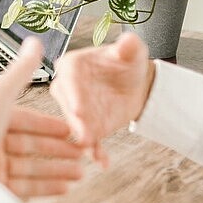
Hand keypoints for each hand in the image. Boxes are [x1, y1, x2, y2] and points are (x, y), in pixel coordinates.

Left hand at [0, 37, 85, 197]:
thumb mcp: (1, 94)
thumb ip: (21, 71)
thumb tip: (34, 42)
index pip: (25, 121)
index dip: (49, 125)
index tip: (71, 130)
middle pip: (30, 146)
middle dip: (58, 150)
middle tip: (82, 153)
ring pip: (31, 168)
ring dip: (58, 170)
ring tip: (80, 173)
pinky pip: (26, 188)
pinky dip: (47, 188)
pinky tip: (65, 188)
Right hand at [49, 31, 154, 167]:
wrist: (135, 84)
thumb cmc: (127, 63)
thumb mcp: (131, 52)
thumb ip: (129, 47)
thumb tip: (128, 41)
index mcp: (72, 65)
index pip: (68, 78)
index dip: (73, 94)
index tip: (78, 108)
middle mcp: (67, 88)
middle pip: (68, 105)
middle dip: (76, 121)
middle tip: (84, 134)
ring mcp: (75, 110)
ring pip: (76, 126)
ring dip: (83, 138)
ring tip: (92, 149)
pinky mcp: (87, 127)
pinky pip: (89, 140)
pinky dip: (95, 151)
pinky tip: (103, 161)